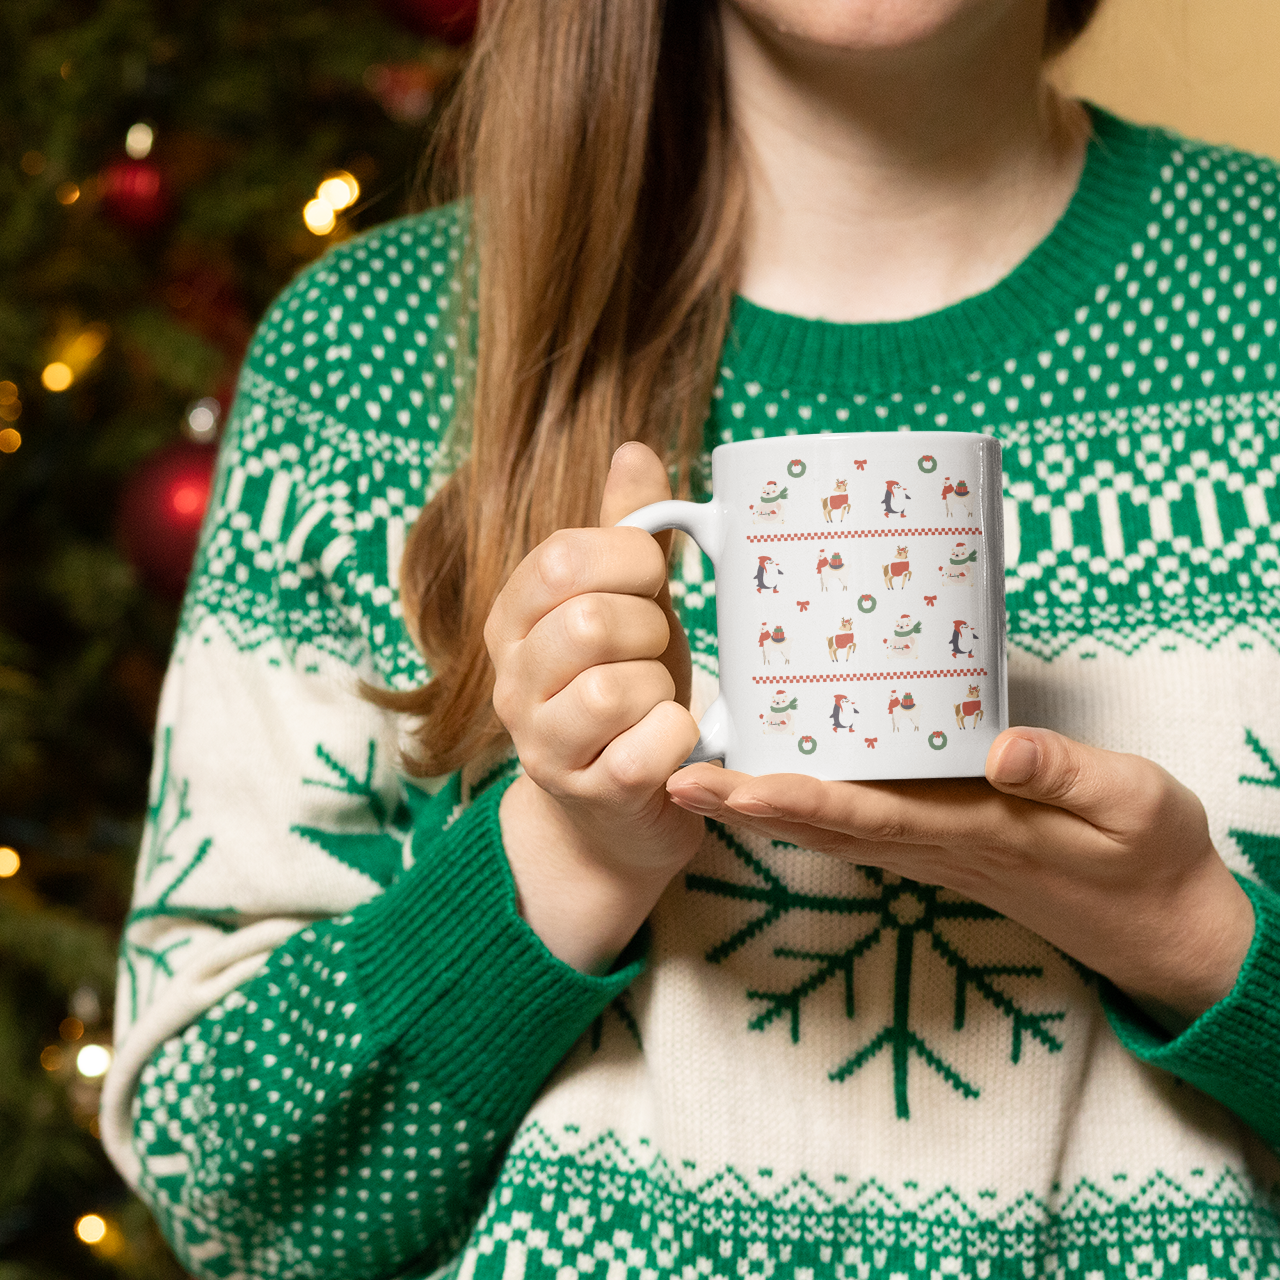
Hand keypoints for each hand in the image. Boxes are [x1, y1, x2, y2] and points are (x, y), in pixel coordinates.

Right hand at [487, 442, 701, 973]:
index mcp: (514, 617)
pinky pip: (648, 746)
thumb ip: (627, 532)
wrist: (617, 810)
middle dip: (649, 630)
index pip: (560, 559)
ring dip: (662, 689)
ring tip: (657, 703)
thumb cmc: (626, 691)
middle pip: (589, 621)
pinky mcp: (586, 793)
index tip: (652, 583)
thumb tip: (633, 449)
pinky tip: (671, 743)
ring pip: (616, 687)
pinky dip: (678, 738)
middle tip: (654, 654)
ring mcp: (540, 743)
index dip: (629, 560)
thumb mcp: (627, 603)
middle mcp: (511, 679)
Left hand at [667, 727, 1255, 1029]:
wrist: (1155, 922)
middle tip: (673, 776)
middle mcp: (937, 844)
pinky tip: (772, 779)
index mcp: (977, 831)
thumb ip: (1069, 774)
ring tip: (697, 774)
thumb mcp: (1134, 804)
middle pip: (825, 825)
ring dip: (762, 807)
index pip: (869, 816)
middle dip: (748, 805)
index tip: (732, 786)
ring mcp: (932, 848)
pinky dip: (804, 805)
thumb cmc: (1146, 856)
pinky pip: (857, 823)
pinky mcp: (939, 840)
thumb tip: (1001, 746)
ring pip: (832, 828)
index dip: (796, 802)